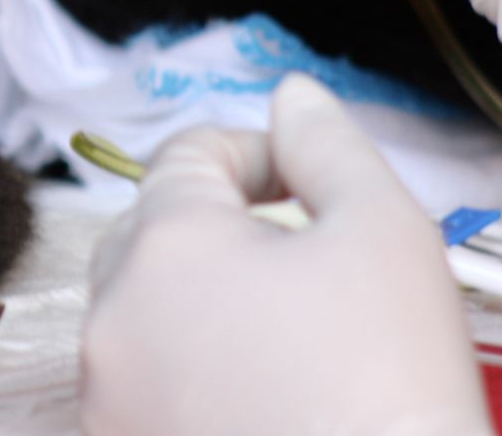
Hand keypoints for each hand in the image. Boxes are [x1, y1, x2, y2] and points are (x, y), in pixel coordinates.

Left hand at [79, 78, 491, 435]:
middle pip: (149, 234)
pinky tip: (266, 401)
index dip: (255, 152)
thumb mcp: (386, 234)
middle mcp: (110, 322)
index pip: (184, 154)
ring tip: (296, 342)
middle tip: (310, 263)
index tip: (312, 182)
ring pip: (142, 319)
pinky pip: (144, 393)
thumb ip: (329, 146)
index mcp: (165, 246)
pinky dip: (191, 380)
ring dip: (203, 308)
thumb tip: (290, 96)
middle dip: (221, 228)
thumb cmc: (393, 386)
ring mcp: (108, 406)